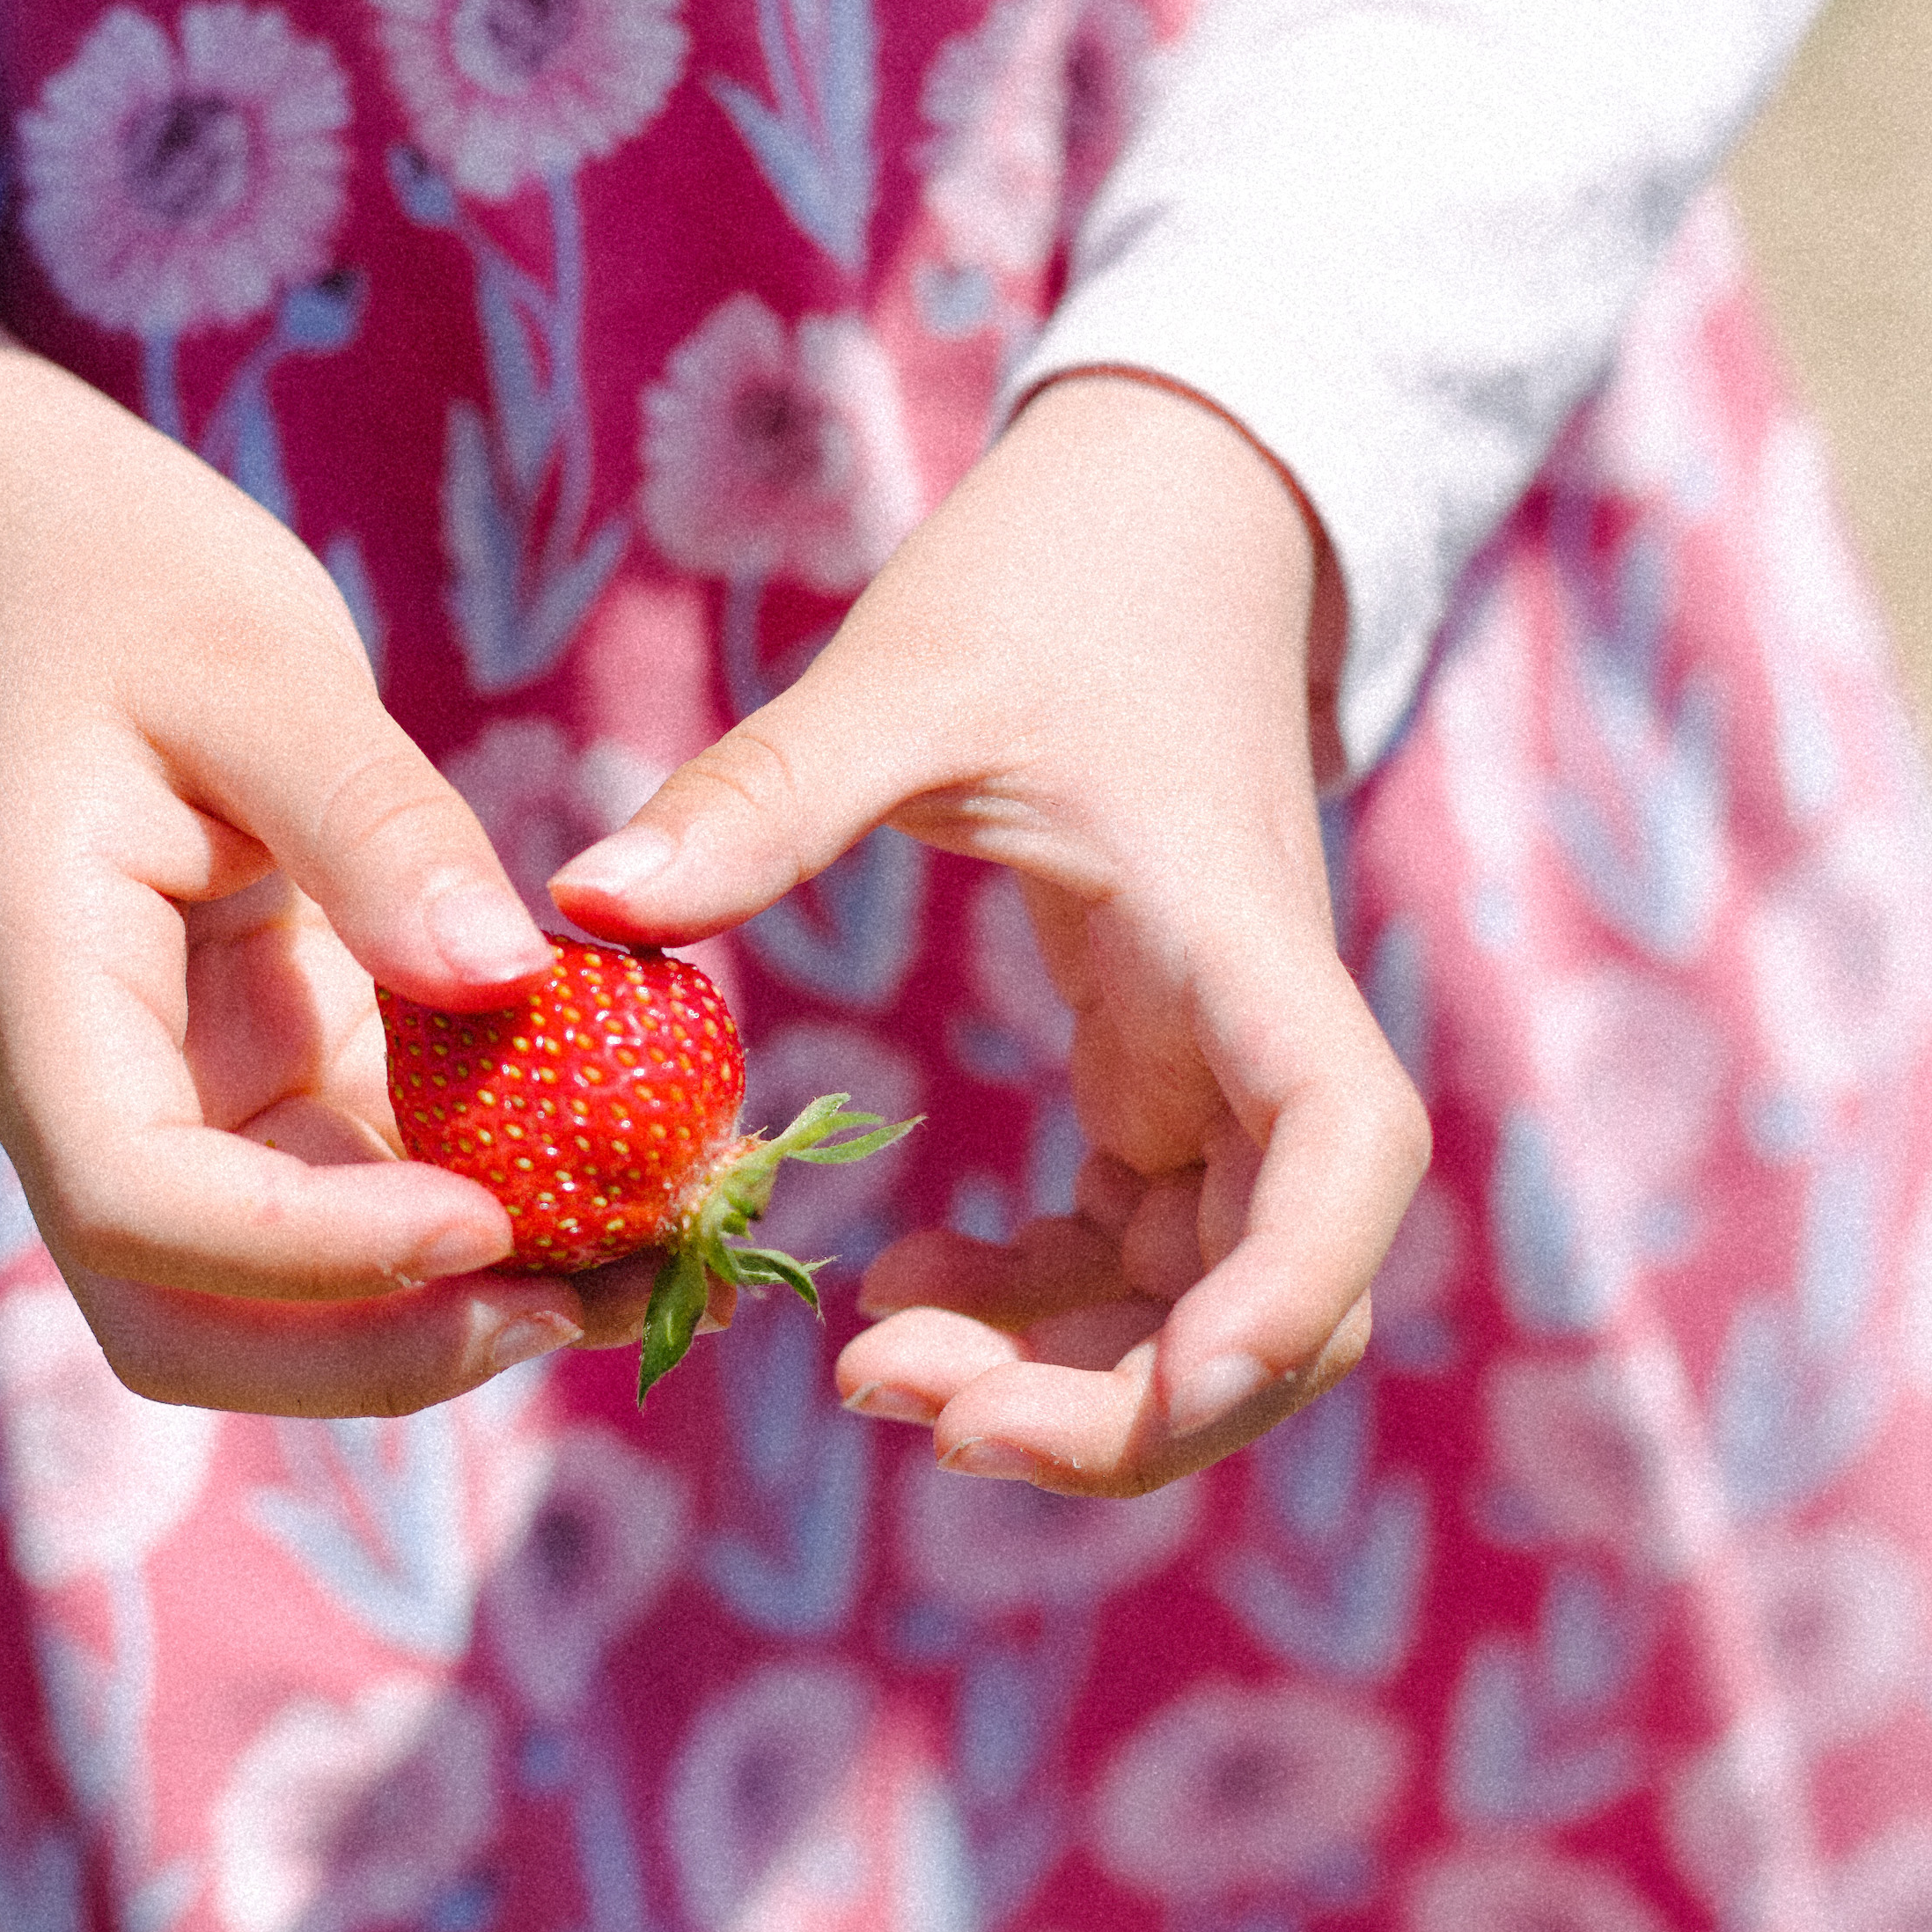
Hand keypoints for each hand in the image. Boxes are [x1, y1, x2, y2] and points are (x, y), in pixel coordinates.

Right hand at [0, 119, 622, 1414]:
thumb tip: (505, 977)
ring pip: (279, 1299)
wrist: (48, 567)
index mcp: (31, 989)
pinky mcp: (249, 1088)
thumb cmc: (136, 589)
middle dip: (375, 1350)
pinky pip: (358, 1202)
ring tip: (652, 1264)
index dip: (310, 1253)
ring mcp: (162, 1103)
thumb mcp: (264, 669)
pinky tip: (631, 1193)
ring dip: (449, 1313)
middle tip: (576, 1306)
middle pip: (181, 1319)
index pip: (135, 1200)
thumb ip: (374, 821)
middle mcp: (76, 1086)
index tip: (485, 1223)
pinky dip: (482, 1221)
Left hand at [552, 372, 1426, 1491]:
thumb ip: (765, 794)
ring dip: (1063, 1383)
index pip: (1345, 1156)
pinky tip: (896, 1295)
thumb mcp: (906, 677)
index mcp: (1247, 948)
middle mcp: (1262, 1041)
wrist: (1153, 517)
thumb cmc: (1052, 582)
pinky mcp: (1160, 1086)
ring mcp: (1218, 1077)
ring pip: (1198, 1310)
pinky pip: (1122, 1260)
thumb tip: (586, 896)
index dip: (1282, 1297)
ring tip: (870, 1373)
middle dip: (1127, 1404)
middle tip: (912, 1414)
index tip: (1171, 1386)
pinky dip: (1027, 1312)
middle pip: (1279, 1298)